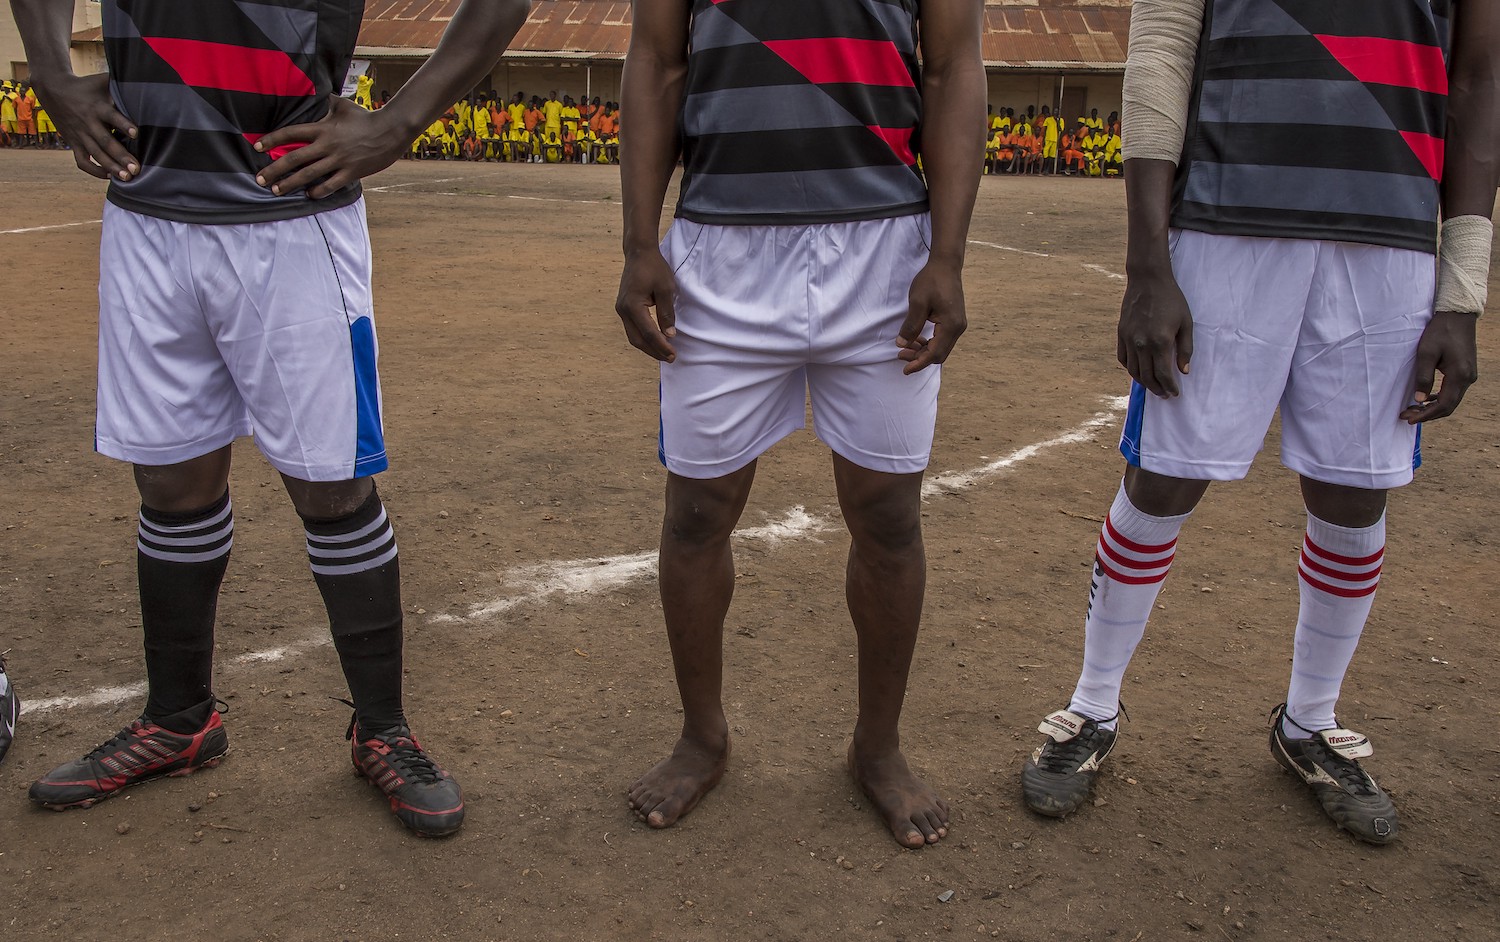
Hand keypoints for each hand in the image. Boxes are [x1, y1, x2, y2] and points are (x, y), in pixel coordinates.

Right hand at [30, 72, 136, 180]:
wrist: (53, 88)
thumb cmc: (87, 86)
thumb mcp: (102, 81)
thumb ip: (122, 83)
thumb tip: (148, 80)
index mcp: (97, 107)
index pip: (111, 116)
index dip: (123, 125)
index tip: (136, 133)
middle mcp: (88, 122)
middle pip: (105, 142)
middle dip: (121, 156)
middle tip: (136, 169)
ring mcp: (79, 134)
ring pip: (95, 154)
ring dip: (111, 167)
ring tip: (127, 178)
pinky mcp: (73, 142)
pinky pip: (82, 161)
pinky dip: (94, 170)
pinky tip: (108, 176)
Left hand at [254, 96, 406, 198]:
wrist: (391, 130)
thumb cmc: (366, 117)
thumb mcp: (343, 105)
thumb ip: (325, 102)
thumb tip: (313, 93)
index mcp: (322, 128)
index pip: (290, 133)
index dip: (271, 140)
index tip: (257, 147)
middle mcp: (327, 145)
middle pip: (294, 158)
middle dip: (274, 170)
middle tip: (260, 179)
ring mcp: (339, 160)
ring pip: (308, 174)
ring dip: (290, 183)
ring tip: (276, 190)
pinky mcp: (351, 172)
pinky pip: (330, 185)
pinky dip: (318, 191)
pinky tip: (309, 195)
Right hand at [614, 247, 677, 361]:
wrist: (639, 253)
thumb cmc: (654, 268)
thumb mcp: (666, 289)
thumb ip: (667, 313)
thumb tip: (669, 335)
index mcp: (632, 306)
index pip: (648, 333)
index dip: (661, 346)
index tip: (673, 355)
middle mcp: (623, 310)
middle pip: (637, 339)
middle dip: (654, 351)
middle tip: (670, 358)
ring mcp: (621, 309)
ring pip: (633, 336)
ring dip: (648, 347)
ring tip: (664, 353)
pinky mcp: (623, 308)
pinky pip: (632, 328)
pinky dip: (644, 338)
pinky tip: (655, 341)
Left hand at [897, 259, 966, 373]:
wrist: (946, 265)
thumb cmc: (931, 281)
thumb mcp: (918, 303)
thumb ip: (911, 326)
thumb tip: (902, 345)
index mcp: (951, 325)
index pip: (934, 353)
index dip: (918, 363)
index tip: (905, 370)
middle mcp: (958, 328)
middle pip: (939, 354)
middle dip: (920, 358)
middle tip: (901, 355)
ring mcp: (958, 325)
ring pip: (941, 348)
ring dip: (924, 351)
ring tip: (906, 347)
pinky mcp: (955, 321)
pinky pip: (942, 339)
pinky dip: (929, 343)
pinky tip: (916, 339)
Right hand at [1117, 264, 1193, 396]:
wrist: (1148, 280)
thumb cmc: (1171, 299)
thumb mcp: (1186, 323)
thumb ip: (1185, 349)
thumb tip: (1184, 371)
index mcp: (1160, 341)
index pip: (1163, 374)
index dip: (1170, 387)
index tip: (1175, 393)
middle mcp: (1142, 344)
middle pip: (1147, 376)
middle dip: (1157, 389)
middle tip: (1165, 394)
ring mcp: (1129, 339)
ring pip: (1133, 370)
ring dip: (1143, 382)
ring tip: (1153, 386)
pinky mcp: (1121, 334)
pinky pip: (1123, 358)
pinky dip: (1131, 368)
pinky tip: (1139, 370)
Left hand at [1400, 310, 1477, 423]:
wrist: (1457, 316)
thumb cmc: (1440, 332)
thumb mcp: (1426, 353)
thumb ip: (1423, 377)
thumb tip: (1419, 400)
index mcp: (1459, 375)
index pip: (1444, 405)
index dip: (1426, 415)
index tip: (1409, 419)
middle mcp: (1468, 378)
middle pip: (1448, 406)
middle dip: (1427, 414)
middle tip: (1406, 416)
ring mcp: (1469, 375)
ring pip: (1451, 400)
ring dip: (1432, 407)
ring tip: (1412, 409)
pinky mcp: (1466, 371)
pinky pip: (1453, 391)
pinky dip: (1438, 398)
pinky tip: (1425, 399)